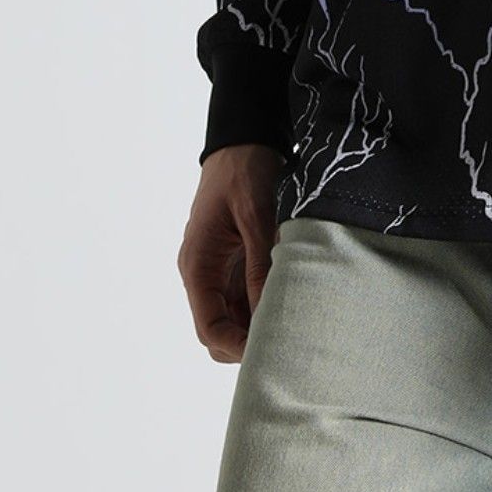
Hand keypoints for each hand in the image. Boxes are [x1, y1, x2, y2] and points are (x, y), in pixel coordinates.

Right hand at [178, 144, 285, 361]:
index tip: (268, 352)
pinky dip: (263, 303)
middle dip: (246, 341)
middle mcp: (204, 273)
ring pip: (234, 315)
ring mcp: (219, 268)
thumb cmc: (244, 172)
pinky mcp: (236, 260)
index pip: (209, 327)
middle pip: (218, 328)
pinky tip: (290, 301)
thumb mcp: (255, 217)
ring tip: (293, 324)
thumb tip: (266, 313)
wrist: (243, 140)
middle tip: (286, 340)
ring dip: (257, 323)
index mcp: (198, 265)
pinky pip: (246, 294)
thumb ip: (259, 265)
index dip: (235, 346)